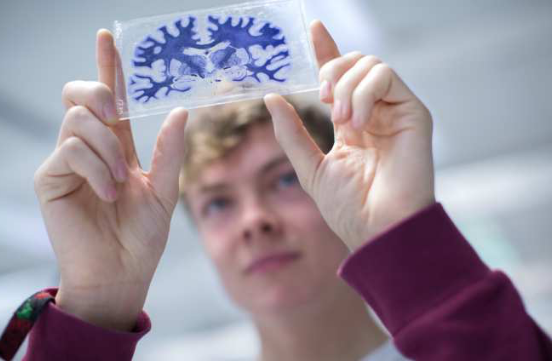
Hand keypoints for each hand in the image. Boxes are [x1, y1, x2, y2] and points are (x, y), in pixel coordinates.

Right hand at [33, 29, 187, 330]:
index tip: (108, 37)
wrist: (122, 271)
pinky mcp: (51, 178)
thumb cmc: (142, 235)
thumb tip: (179, 111)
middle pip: (81, 95)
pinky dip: (96, 168)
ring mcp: (68, 161)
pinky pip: (70, 150)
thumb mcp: (165, 190)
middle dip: (100, 91)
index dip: (108, 68)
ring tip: (120, 182)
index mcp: (118, 146)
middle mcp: (91, 148)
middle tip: (117, 111)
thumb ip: (169, 151)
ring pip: (78, 121)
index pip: (111, 99)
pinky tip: (109, 192)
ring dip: (106, 148)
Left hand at [265, 20, 434, 250]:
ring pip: (370, 65)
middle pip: (355, 62)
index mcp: (351, 123)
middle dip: (332, 69)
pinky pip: (386, 77)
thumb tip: (271, 98)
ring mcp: (395, 111)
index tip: (314, 28)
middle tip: (323, 99)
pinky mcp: (414, 112)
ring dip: (348, 87)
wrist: (378, 230)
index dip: (328, 50)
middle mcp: (374, 113)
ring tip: (343, 122)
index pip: (341, 78)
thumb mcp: (309, 167)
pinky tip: (358, 122)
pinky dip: (365, 92)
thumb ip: (290, 133)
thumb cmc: (348, 207)